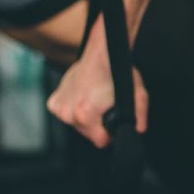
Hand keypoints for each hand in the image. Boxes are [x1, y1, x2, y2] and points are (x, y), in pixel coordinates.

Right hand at [47, 31, 148, 148]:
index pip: (100, 141)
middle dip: (97, 125)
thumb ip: (139, 117)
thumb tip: (139, 130)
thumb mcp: (137, 95)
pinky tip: (84, 96)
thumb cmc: (117, 71)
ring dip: (86, 116)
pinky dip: (74, 108)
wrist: (102, 52)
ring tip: (95, 100)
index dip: (111, 134)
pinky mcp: (54, 101)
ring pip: (76, 124)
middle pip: (88, 134)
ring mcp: (60, 107)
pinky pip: (65, 114)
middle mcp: (69, 113)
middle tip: (105, 107)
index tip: (114, 123)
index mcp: (85, 115)